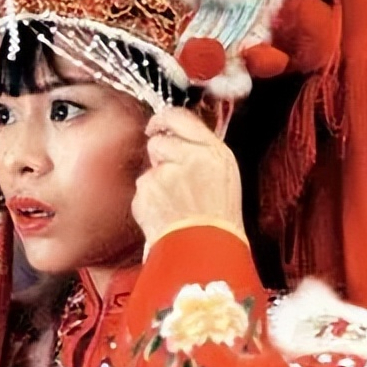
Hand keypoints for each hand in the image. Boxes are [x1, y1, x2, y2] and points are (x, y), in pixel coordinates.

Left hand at [132, 107, 244, 252]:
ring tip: (174, 202)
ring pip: (148, 167)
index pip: (180, 117)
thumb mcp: (225, 175)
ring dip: (155, 182)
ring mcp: (165, 173)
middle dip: (160, 157)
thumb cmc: (219, 219)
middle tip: (174, 179)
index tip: (156, 124)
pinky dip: (148, 200)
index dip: (163, 119)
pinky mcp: (146, 190)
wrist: (205, 248)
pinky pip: (141, 189)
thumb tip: (180, 137)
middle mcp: (189, 157)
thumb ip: (202, 151)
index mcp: (213, 151)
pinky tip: (165, 212)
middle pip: (158, 141)